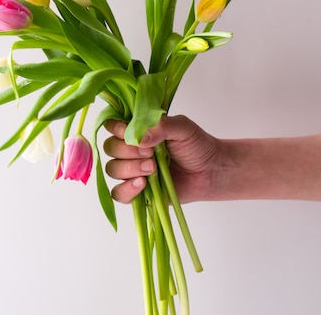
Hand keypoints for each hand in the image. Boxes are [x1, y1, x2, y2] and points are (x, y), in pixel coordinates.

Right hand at [103, 115, 219, 203]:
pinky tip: (142, 184)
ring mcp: (131, 171)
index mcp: (136, 131)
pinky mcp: (136, 192)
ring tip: (153, 169)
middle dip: (128, 151)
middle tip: (150, 154)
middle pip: (110, 148)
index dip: (116, 129)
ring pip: (112, 169)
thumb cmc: (196, 146)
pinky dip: (127, 189)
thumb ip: (160, 126)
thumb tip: (139, 139)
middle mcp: (129, 150)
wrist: (210, 170)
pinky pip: (117, 193)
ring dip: (130, 169)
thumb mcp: (182, 127)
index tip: (130, 134)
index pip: (112, 127)